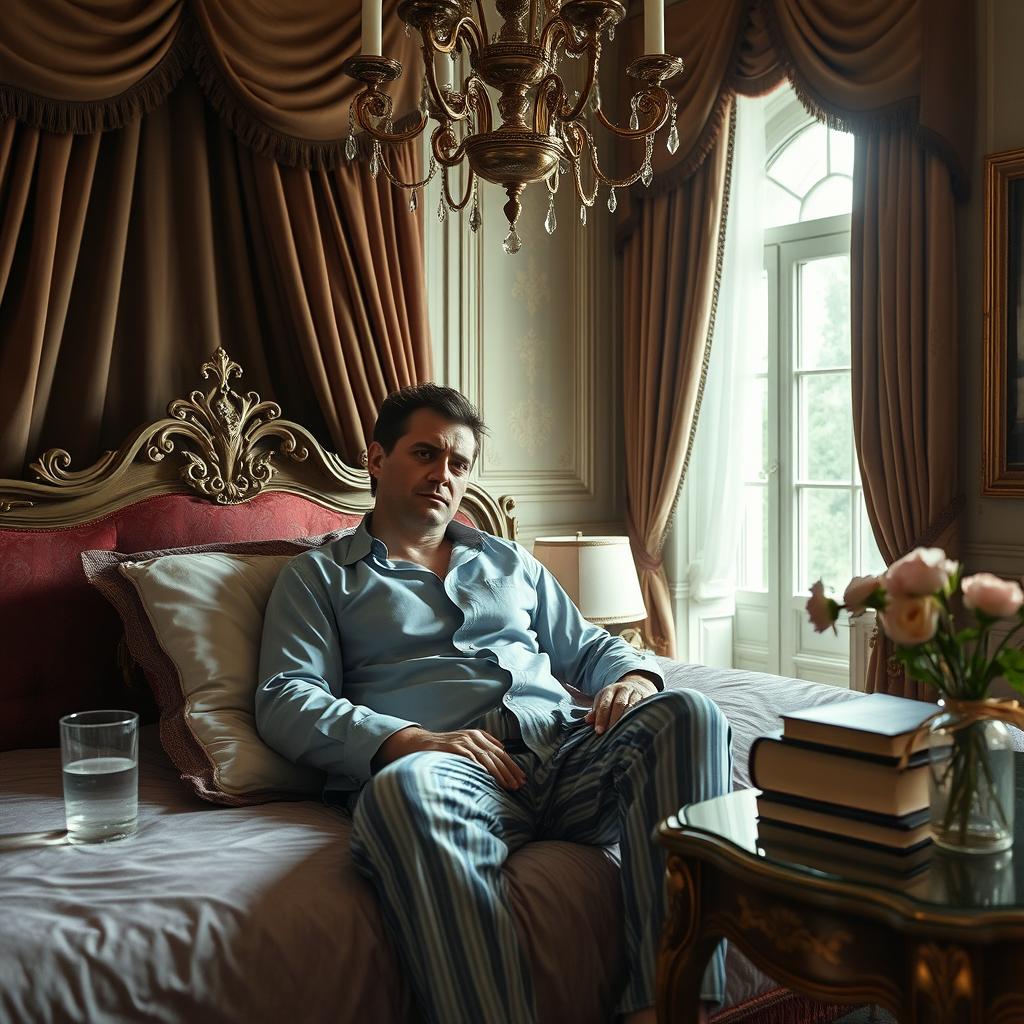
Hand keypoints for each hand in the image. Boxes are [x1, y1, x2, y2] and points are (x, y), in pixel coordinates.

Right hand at [372, 726, 526, 789]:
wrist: (418, 744)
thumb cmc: (443, 749)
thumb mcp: (464, 746)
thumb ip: (480, 750)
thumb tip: (500, 757)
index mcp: (478, 735)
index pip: (501, 752)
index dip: (512, 766)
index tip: (521, 779)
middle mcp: (473, 736)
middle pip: (497, 755)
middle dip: (510, 772)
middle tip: (519, 786)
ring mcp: (463, 741)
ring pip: (487, 758)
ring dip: (500, 773)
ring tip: (508, 786)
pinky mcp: (453, 747)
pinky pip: (471, 759)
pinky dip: (481, 769)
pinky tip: (488, 779)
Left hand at [585, 674, 657, 734]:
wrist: (637, 684)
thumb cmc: (616, 697)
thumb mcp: (604, 700)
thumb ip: (596, 711)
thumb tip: (587, 720)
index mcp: (609, 690)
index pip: (604, 704)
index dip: (601, 717)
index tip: (599, 731)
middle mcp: (623, 690)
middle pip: (618, 704)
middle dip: (613, 720)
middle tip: (609, 734)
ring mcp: (636, 693)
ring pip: (631, 707)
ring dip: (626, 720)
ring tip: (622, 733)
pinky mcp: (647, 698)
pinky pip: (643, 708)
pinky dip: (639, 718)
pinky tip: (636, 728)